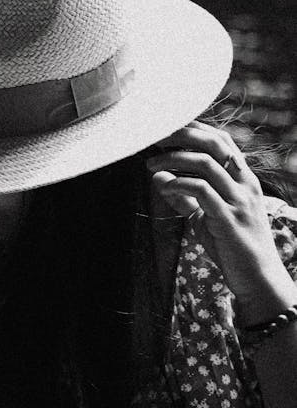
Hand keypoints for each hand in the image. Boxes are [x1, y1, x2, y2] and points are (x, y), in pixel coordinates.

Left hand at [146, 120, 294, 311]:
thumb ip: (184, 197)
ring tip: (150, 165)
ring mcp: (238, 199)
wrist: (258, 278)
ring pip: (205, 162)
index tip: (166, 128)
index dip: (193, 129)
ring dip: (173, 159)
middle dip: (181, 134)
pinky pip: (201, 190)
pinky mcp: (228, 218)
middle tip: (154, 138)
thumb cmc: (231, 246)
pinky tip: (163, 187)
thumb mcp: (205, 217)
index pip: (221, 140)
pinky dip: (178, 183)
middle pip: (213, 143)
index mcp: (243, 179)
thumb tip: (158, 177)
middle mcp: (244, 183)